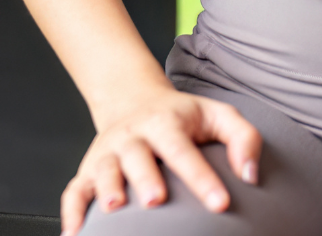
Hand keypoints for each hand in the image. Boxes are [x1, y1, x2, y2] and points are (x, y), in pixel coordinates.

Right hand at [63, 89, 260, 234]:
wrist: (132, 100)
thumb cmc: (183, 117)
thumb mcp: (218, 114)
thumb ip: (242, 138)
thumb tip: (250, 175)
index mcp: (164, 123)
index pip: (182, 149)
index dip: (200, 176)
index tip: (221, 203)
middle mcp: (132, 136)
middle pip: (136, 155)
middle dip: (144, 177)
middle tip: (157, 200)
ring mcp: (107, 153)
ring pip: (102, 169)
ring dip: (105, 188)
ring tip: (114, 208)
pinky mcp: (88, 169)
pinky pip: (74, 191)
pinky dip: (71, 212)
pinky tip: (75, 235)